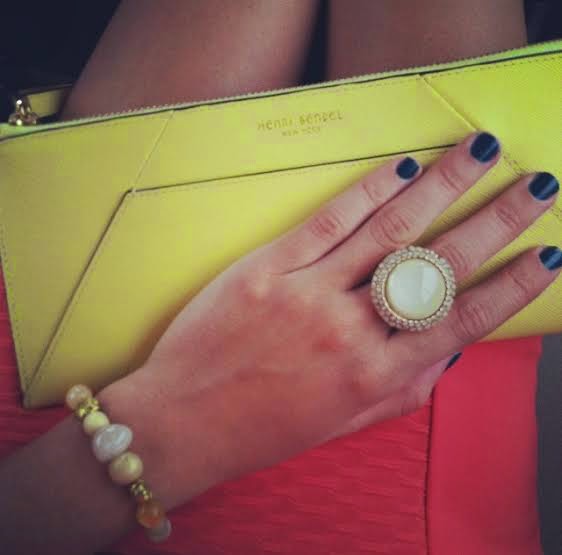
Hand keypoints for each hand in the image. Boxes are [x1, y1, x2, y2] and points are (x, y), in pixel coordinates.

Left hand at [99, 132, 559, 510]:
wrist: (185, 421)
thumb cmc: (267, 426)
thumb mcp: (348, 421)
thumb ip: (406, 387)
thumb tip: (449, 350)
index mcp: (377, 376)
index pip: (464, 320)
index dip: (513, 285)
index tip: (547, 252)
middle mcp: (352, 333)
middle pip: (438, 264)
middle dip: (495, 219)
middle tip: (535, 185)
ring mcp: (309, 295)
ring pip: (389, 230)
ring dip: (442, 185)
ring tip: (478, 152)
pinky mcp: (267, 269)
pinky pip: (328, 221)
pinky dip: (369, 190)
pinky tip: (401, 167)